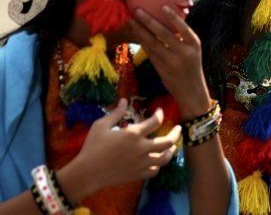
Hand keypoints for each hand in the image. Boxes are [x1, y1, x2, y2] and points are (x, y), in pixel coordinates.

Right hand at [58, 99, 180, 202]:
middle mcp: (142, 148)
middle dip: (176, 133)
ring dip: (171, 150)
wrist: (87, 173)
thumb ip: (116, 113)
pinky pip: (155, 170)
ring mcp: (142, 163)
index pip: (156, 121)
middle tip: (178, 128)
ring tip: (172, 146)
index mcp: (133, 134)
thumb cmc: (92, 147)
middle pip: (168, 141)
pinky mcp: (138, 174)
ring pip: (165, 158)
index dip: (160, 114)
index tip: (159, 111)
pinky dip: (158, 164)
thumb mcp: (101, 126)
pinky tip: (157, 160)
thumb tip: (124, 101)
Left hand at [129, 6, 210, 118]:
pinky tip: (135, 35)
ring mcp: (172, 61)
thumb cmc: (192, 67)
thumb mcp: (193, 51)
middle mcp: (184, 52)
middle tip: (137, 10)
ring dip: (140, 31)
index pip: (182, 27)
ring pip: (153, 43)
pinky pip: (150, 53)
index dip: (172, 17)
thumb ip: (182, 38)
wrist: (192, 92)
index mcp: (194, 44)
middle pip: (163, 33)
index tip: (161, 6)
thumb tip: (168, 19)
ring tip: (131, 21)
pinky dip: (142, 43)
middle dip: (148, 21)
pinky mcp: (162, 69)